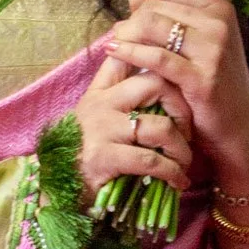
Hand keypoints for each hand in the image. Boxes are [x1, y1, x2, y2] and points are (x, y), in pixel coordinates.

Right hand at [76, 57, 192, 199]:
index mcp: (100, 91)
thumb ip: (122, 100)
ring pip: (161, 126)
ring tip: (184, 162)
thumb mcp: (99, 120)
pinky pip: (151, 160)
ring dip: (182, 149)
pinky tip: (177, 181)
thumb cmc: (88, 156)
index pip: (129, 57)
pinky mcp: (104, 157)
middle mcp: (100, 104)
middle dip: (182, 109)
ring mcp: (101, 129)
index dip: (157, 57)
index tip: (177, 80)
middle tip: (187, 132)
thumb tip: (161, 82)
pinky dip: (172, 172)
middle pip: (157, 84)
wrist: (60, 190)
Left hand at [104, 0, 248, 191]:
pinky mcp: (201, 76)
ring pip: (150, 24)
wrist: (239, 123)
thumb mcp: (202, 43)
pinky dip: (130, 53)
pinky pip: (156, 57)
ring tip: (115, 46)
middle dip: (129, 21)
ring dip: (125, 35)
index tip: (130, 16)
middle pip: (153, 5)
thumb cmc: (212, 81)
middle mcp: (218, 21)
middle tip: (120, 38)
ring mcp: (212, 48)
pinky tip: (116, 54)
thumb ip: (177, 21)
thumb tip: (132, 9)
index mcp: (217, 7)